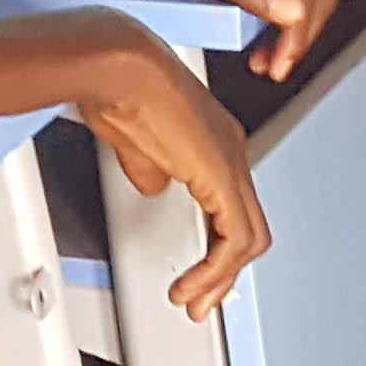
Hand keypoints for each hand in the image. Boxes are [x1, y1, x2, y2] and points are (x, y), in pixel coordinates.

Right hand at [67, 31, 274, 314]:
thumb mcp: (136, 144)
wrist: (118, 65)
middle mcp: (232, 150)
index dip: (216, 244)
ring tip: (192, 300)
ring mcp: (232, 162)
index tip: (197, 272)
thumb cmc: (119, 87)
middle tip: (200, 300)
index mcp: (215, 139)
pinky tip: (192, 282)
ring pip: (247, 239)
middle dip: (223, 273)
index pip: (231, 204)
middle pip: (247, 227)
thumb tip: (156, 189)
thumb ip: (152, 170)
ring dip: (219, 278)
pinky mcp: (223, 177)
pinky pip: (234, 239)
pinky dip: (215, 269)